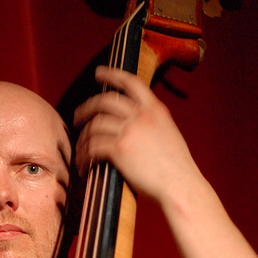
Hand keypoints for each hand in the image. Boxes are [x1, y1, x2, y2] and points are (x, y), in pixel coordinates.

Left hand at [74, 66, 200, 203]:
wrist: (180, 185)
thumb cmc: (176, 168)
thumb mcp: (168, 134)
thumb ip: (151, 126)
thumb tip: (135, 128)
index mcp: (155, 109)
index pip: (131, 82)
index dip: (112, 74)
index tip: (99, 73)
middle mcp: (141, 115)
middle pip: (105, 101)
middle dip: (87, 107)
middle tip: (77, 117)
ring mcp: (130, 130)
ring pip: (95, 125)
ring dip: (82, 138)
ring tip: (79, 149)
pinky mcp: (120, 149)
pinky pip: (93, 147)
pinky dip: (84, 156)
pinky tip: (83, 164)